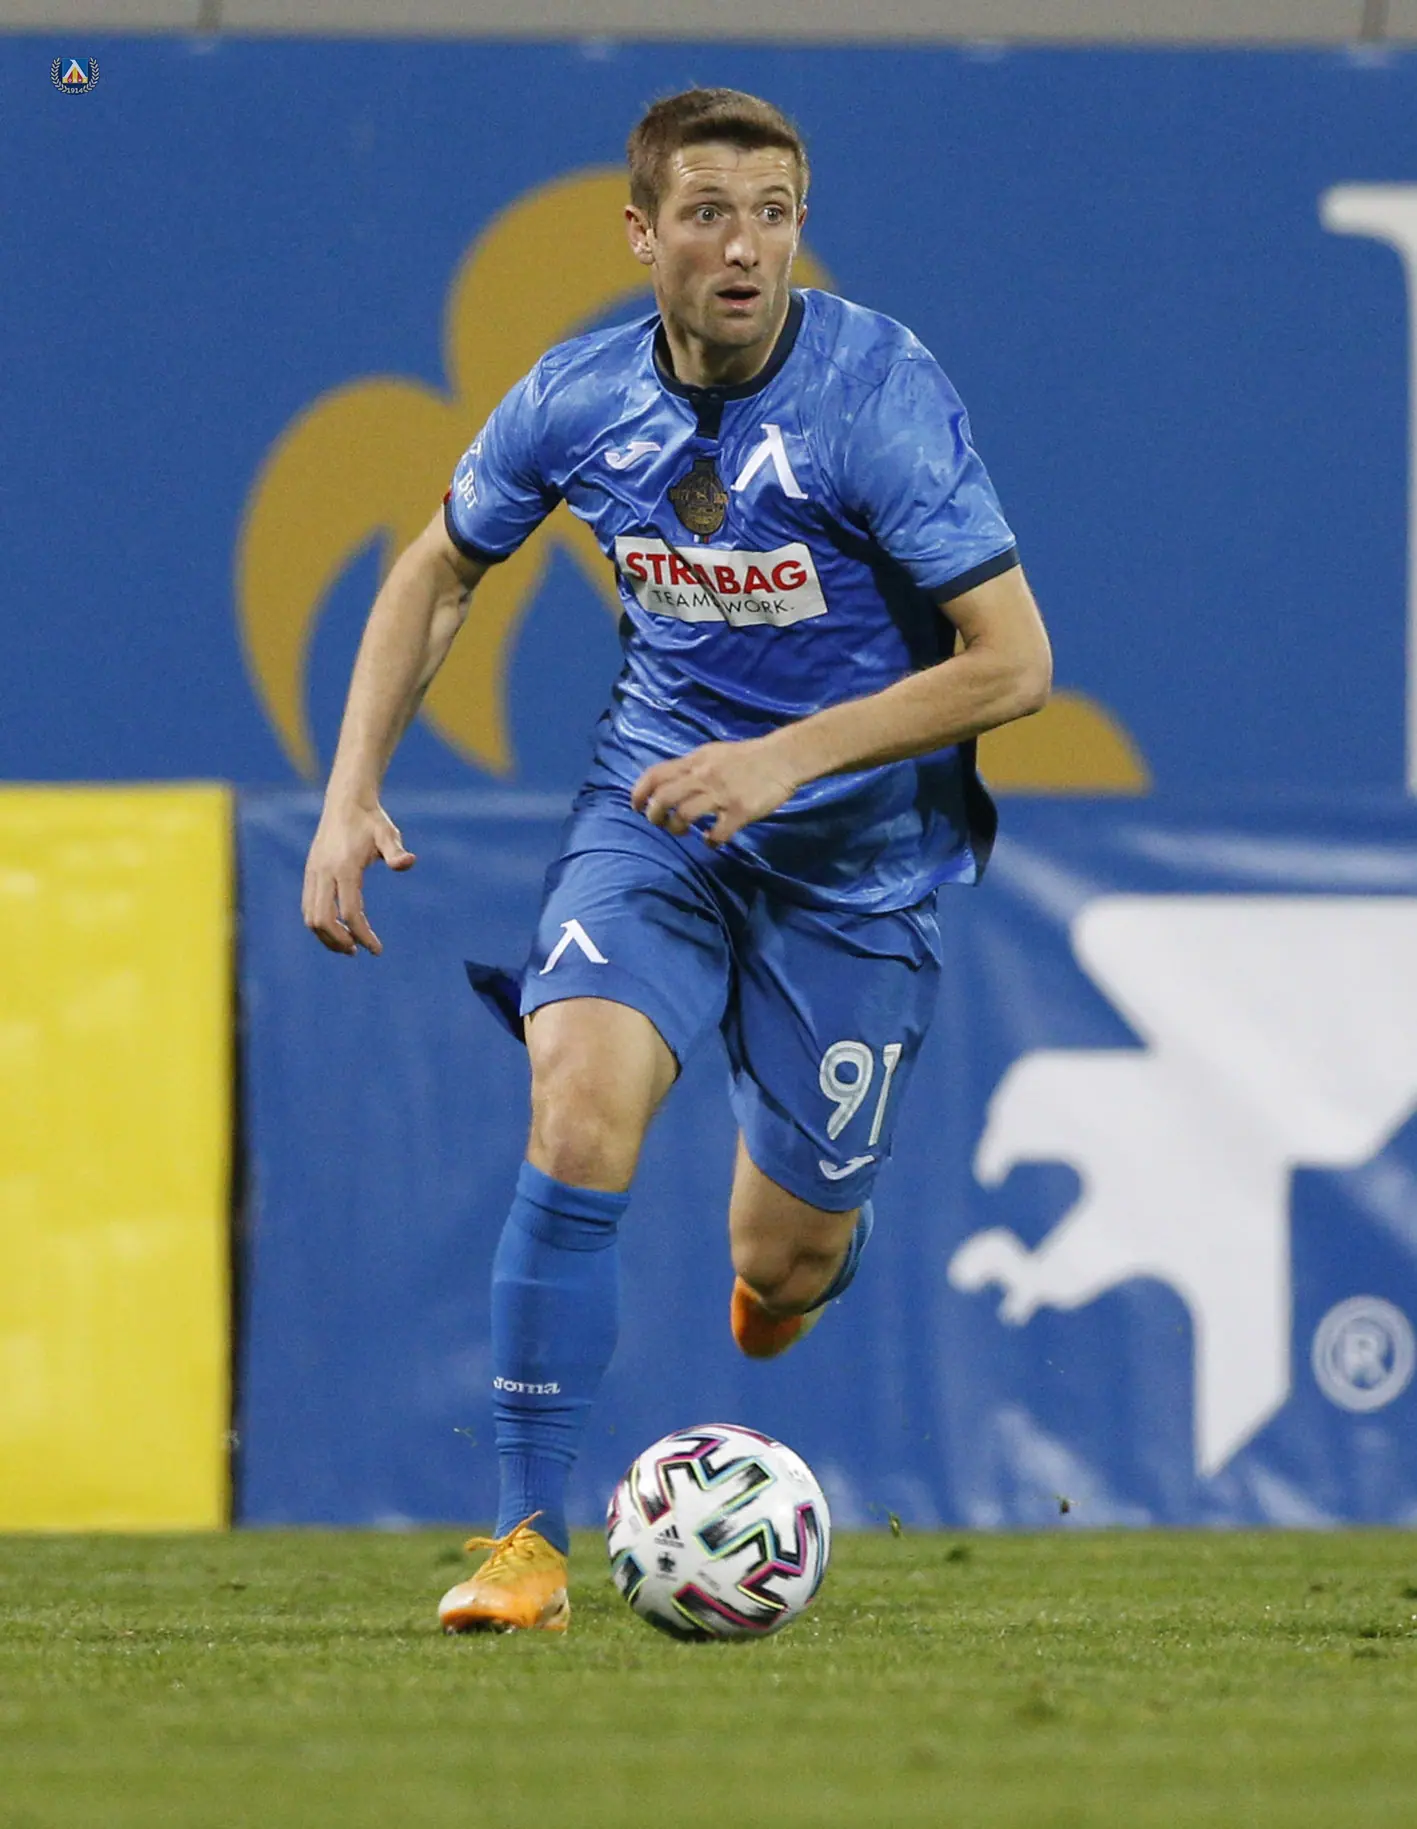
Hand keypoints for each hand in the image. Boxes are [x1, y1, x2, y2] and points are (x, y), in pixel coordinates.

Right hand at [302, 800, 415, 954]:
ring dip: (326, 936)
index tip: (376, 950)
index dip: (362, 935)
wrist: (345, 802)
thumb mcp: (388, 834)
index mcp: (344, 867)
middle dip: (339, 941)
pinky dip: (320, 923)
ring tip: (348, 945)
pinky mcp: (310, 873)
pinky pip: (308, 906)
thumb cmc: (371, 821)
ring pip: (310, 915)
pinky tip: (338, 928)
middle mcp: (324, 872)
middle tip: (357, 951)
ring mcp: (313, 873)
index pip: (350, 912)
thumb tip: (409, 862)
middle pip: (322, 920)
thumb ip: (396, 852)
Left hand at [630, 737, 799, 847]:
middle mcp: (703, 777)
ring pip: (684, 815)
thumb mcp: (714, 753)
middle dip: (654, 815)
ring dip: (677, 828)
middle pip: (664, 798)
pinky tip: (711, 840)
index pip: (656, 774)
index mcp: (695, 761)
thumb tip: (671, 781)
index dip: (639, 792)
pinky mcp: (739, 811)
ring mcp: (721, 795)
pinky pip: (717, 833)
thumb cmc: (748, 756)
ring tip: (684, 831)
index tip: (636, 806)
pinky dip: (710, 841)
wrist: (783, 758)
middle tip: (660, 823)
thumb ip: (693, 767)